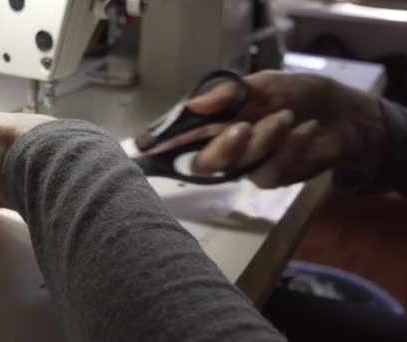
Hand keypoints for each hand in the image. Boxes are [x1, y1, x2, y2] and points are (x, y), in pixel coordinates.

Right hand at [183, 70, 384, 187]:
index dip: (165, 144)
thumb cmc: (299, 94)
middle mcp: (225, 148)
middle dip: (221, 147)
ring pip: (239, 165)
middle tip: (242, 127)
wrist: (343, 115)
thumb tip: (193, 105)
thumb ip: (229, 93)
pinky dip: (289, 147)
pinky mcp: (271, 178)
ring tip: (289, 115)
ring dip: (265, 139)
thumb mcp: (264, 83)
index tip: (152, 147)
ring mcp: (247, 166)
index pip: (183, 138)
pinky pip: (269, 170)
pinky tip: (306, 129)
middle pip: (202, 163)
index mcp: (216, 123)